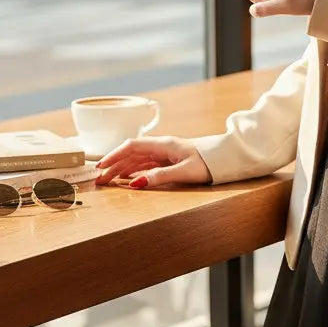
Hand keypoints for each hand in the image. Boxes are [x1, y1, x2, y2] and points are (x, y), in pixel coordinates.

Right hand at [94, 136, 212, 188]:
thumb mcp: (184, 171)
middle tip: (99, 179)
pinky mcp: (171, 160)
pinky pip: (147, 164)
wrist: (227, 158)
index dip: (114, 155)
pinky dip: (135, 170)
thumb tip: (135, 182)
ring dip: (122, 168)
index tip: (101, 167)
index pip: (132, 146)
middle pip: (132, 153)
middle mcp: (163, 146)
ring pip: (138, 159)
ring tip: (109, 180)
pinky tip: (128, 178)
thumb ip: (160, 176)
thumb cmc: (209, 162)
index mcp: (164, 144)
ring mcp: (166, 153)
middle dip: (114, 165)